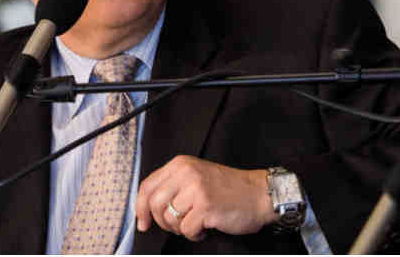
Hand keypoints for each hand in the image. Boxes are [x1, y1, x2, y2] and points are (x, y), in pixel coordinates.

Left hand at [135, 155, 278, 241]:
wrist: (259, 193)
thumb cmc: (228, 188)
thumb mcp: (196, 176)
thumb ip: (172, 186)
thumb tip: (146, 208)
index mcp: (180, 164)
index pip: (147, 186)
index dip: (140, 207)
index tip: (142, 221)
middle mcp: (186, 173)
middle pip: (154, 204)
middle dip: (162, 222)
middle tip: (177, 225)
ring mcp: (196, 189)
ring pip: (169, 219)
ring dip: (180, 228)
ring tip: (195, 223)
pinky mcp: (206, 206)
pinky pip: (186, 229)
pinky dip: (194, 234)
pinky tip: (206, 227)